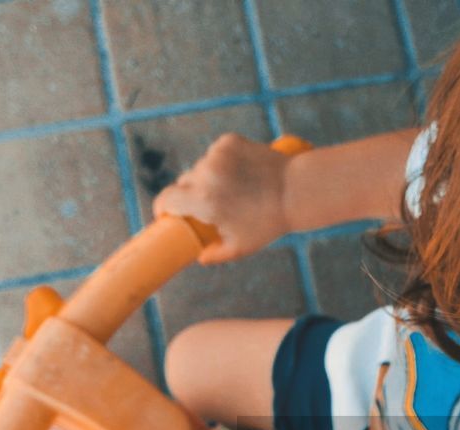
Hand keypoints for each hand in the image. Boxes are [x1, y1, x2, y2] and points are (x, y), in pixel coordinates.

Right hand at [152, 133, 295, 264]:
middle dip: (190, 195)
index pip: (166, 200)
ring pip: (200, 168)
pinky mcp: (228, 141)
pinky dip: (222, 162)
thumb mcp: (240, 247)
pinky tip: (240, 173)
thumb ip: (214, 255)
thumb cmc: (267, 222)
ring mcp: (217, 155)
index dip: (163, 209)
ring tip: (234, 190)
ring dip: (208, 178)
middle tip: (210, 206)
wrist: (297, 190)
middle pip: (183, 183)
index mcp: (202, 201)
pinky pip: (215, 154)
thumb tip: (199, 258)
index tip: (166, 215)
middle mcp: (205, 174)